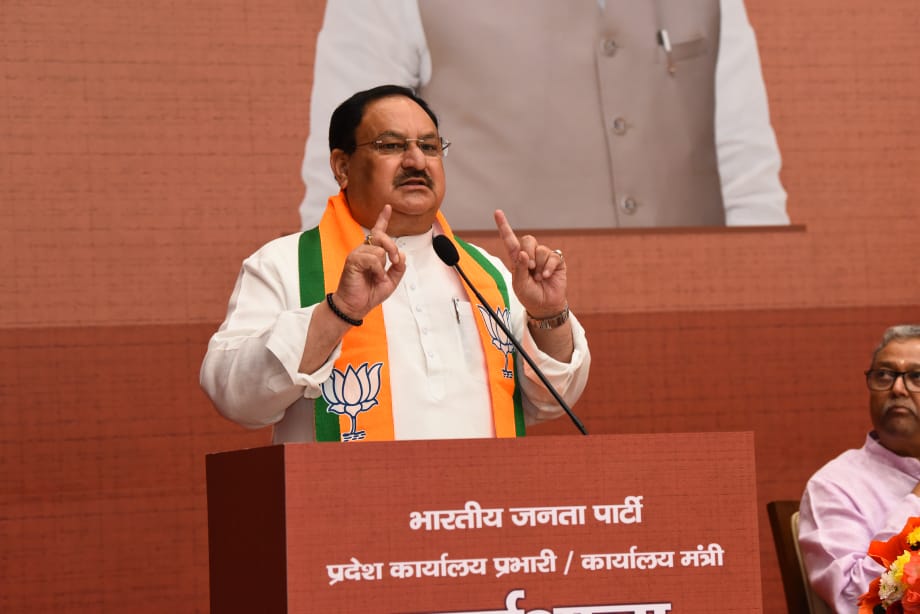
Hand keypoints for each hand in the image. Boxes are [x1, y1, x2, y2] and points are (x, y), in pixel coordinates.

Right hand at [333, 205, 405, 319]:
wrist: (355, 306)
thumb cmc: (369, 293)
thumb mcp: (390, 281)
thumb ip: (398, 268)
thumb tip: (402, 255)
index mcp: (372, 253)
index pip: (378, 232)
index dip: (383, 218)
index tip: (388, 207)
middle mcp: (364, 250)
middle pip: (381, 236)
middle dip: (392, 248)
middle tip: (394, 262)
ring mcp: (357, 254)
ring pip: (379, 249)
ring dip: (384, 265)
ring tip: (379, 277)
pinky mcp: (352, 260)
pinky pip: (372, 259)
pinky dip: (378, 270)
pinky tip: (375, 277)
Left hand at [494, 209, 566, 317]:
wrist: (545, 305)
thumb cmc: (529, 295)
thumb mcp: (520, 285)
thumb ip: (520, 269)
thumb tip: (522, 253)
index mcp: (517, 259)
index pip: (509, 240)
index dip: (504, 226)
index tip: (497, 212)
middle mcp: (530, 254)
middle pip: (528, 240)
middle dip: (528, 253)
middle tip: (529, 268)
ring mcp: (544, 257)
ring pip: (540, 250)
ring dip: (539, 266)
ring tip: (539, 278)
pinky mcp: (556, 261)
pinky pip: (552, 257)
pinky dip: (548, 268)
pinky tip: (546, 277)